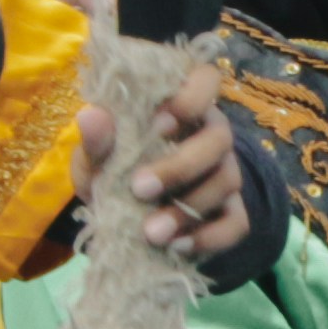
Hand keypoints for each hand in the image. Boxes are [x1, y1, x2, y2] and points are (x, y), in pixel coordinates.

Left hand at [75, 54, 254, 261]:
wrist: (125, 217)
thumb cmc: (112, 170)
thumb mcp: (97, 157)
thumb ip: (97, 141)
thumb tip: (91, 117)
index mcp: (182, 105)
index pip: (206, 80)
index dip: (191, 97)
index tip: (159, 123)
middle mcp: (212, 134)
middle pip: (219, 139)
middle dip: (180, 166)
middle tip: (139, 189)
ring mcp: (226, 172)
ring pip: (227, 181)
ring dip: (188, 208)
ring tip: (151, 233)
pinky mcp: (231, 211)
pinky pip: (236, 223)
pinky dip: (209, 237)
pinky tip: (177, 248)